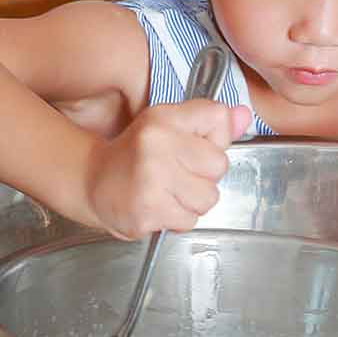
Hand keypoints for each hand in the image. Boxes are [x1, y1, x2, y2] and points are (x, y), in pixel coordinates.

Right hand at [84, 100, 251, 238]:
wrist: (92, 183)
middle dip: (204, 175)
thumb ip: (210, 124)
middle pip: (219, 165)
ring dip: (192, 201)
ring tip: (167, 192)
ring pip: (208, 198)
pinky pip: (189, 220)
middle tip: (176, 174)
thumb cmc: (135, 155)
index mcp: (164, 117)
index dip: (214, 138)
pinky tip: (158, 206)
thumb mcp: (169, 127)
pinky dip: (177, 219)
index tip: (192, 145)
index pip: (219, 118)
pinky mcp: (148, 211)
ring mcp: (151, 179)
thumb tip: (245, 116)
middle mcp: (157, 143)